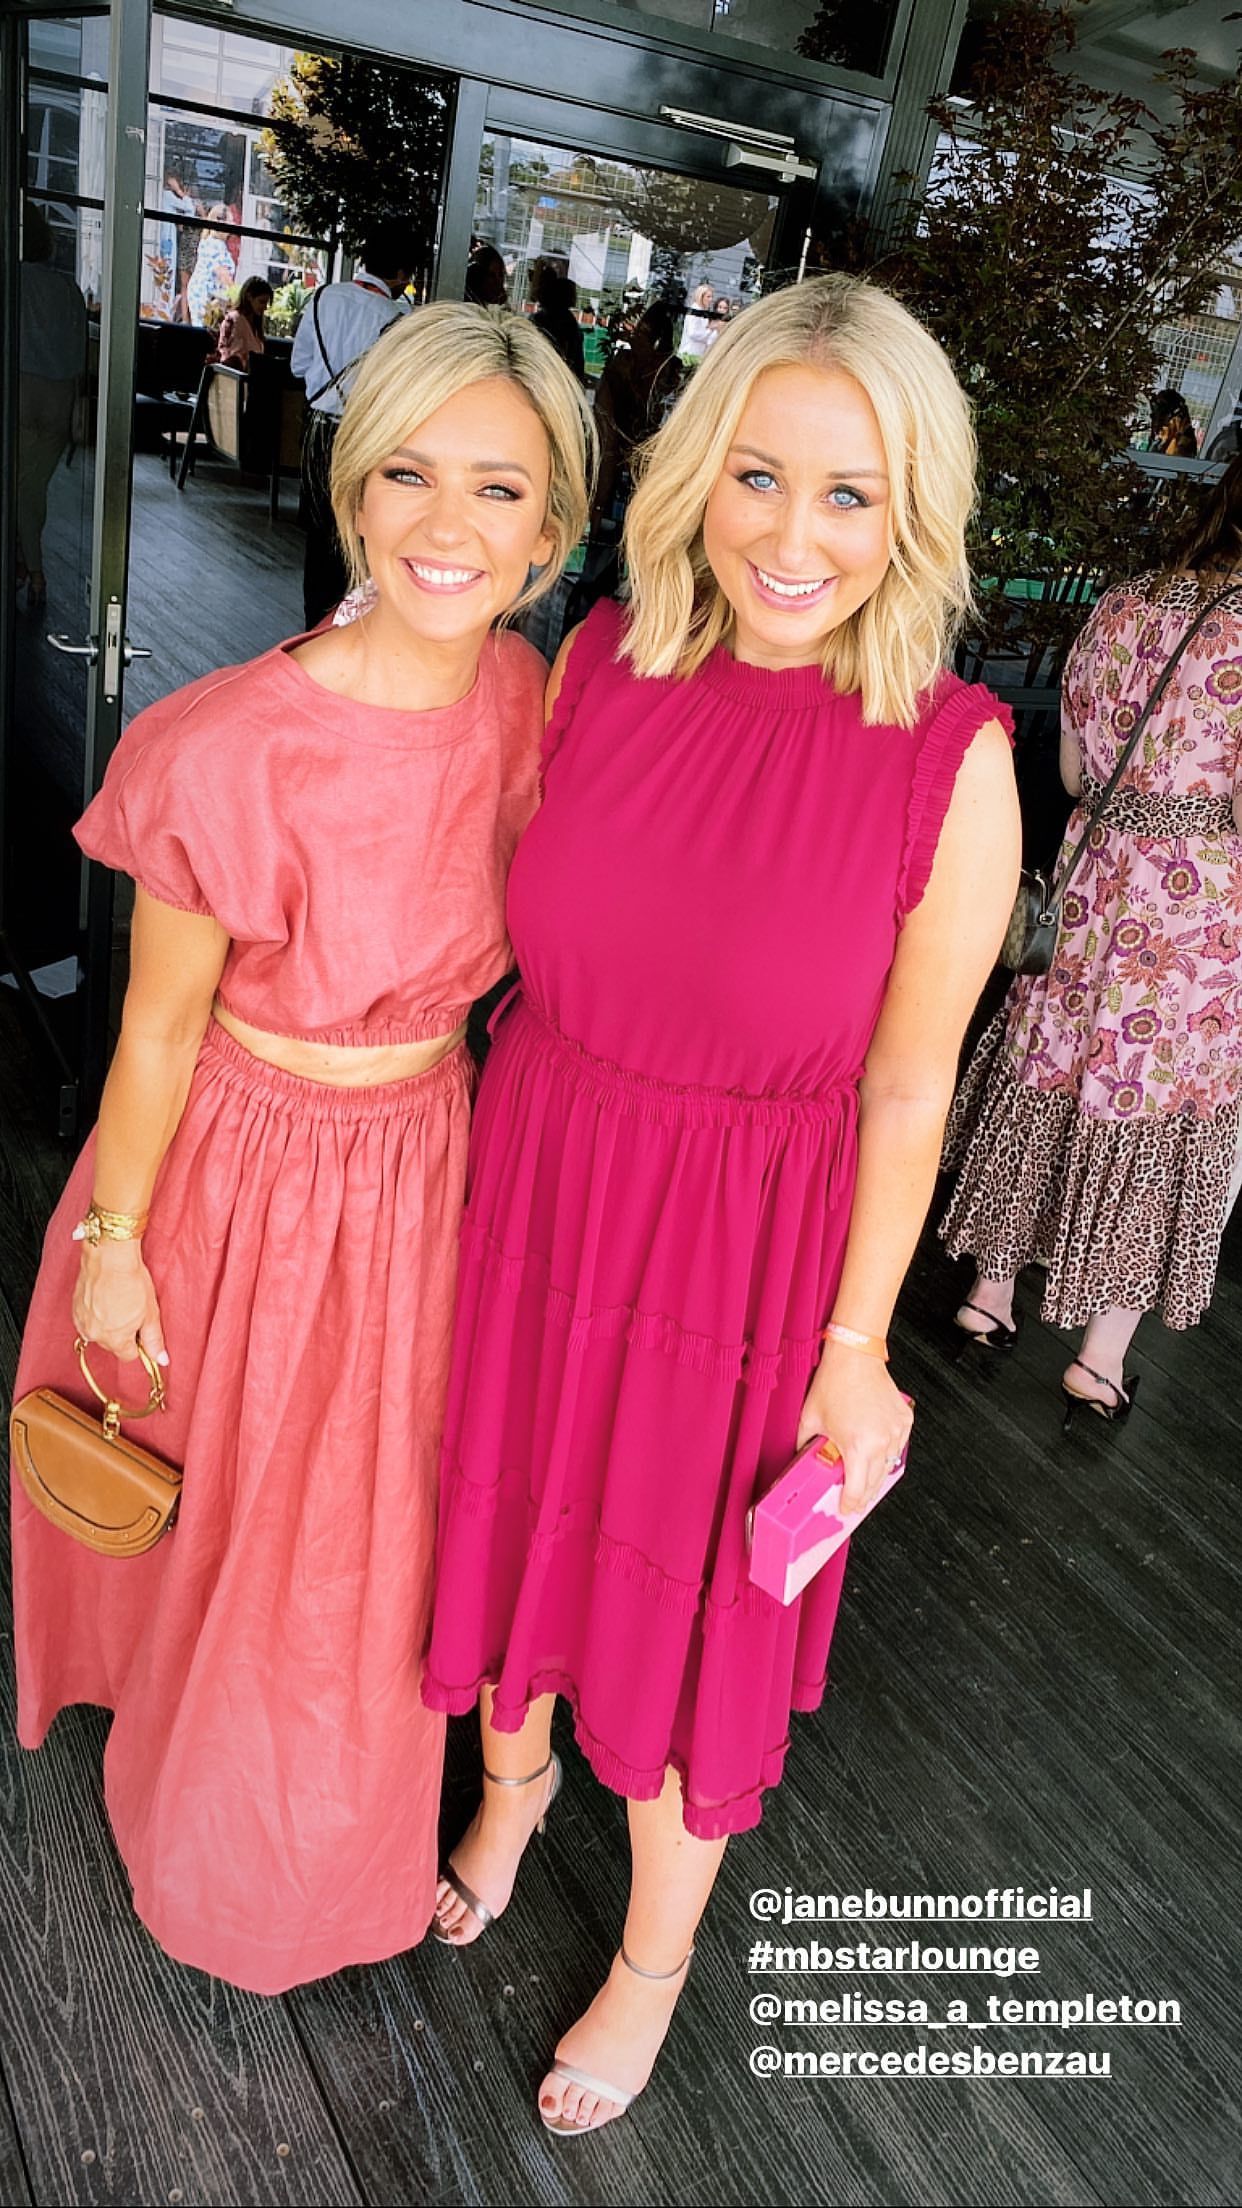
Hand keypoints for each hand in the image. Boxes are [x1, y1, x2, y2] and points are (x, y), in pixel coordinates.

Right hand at [72, 1241, 168, 1368]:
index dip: (138, 1342)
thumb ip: (154, 1340)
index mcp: (114, 1339)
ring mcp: (82, 1322)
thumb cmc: (130, 1280)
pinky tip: (105, 1297)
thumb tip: (160, 1359)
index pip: (129, 1356)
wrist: (109, 1256)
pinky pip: (88, 1319)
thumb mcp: (150, 1313)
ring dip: (108, 1323)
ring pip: (100, 1332)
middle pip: (113, 1344)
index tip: (141, 1328)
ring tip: (118, 1301)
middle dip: (123, 1332)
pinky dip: (96, 1313)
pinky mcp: (74, 1308)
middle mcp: (94, 1335)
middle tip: (132, 1309)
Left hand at [796, 1343, 911, 1515]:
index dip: (850, 1503)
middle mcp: (880, 1441)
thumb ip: (806, 1446)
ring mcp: (895, 1431)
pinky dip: (887, 1453)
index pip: (857, 1489)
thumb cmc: (834, 1383)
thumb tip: (805, 1461)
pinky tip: (875, 1453)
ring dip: (876, 1475)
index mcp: (857, 1446)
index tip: (845, 1508)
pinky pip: (897, 1446)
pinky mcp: (904, 1421)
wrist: (855, 1357)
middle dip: (863, 1494)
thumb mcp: (810, 1420)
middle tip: (854, 1500)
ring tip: (864, 1479)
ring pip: (888, 1466)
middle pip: (875, 1483)